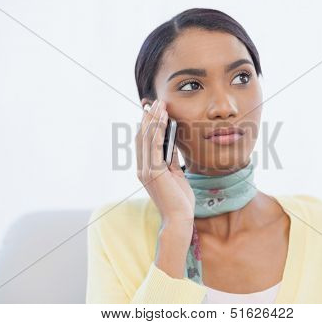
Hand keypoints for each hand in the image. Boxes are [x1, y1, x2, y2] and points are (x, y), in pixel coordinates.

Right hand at [136, 98, 194, 228]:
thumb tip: (172, 144)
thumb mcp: (175, 176)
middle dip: (148, 118)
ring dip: (153, 119)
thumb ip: (170, 160)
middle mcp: (142, 168)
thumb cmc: (179, 200)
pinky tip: (163, 118)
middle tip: (154, 102)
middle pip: (142, 136)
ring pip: (147, 138)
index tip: (153, 110)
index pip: (143, 142)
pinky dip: (158, 129)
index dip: (146, 125)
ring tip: (160, 104)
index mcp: (146, 170)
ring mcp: (146, 170)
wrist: (179, 219)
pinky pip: (155, 145)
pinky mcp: (154, 172)